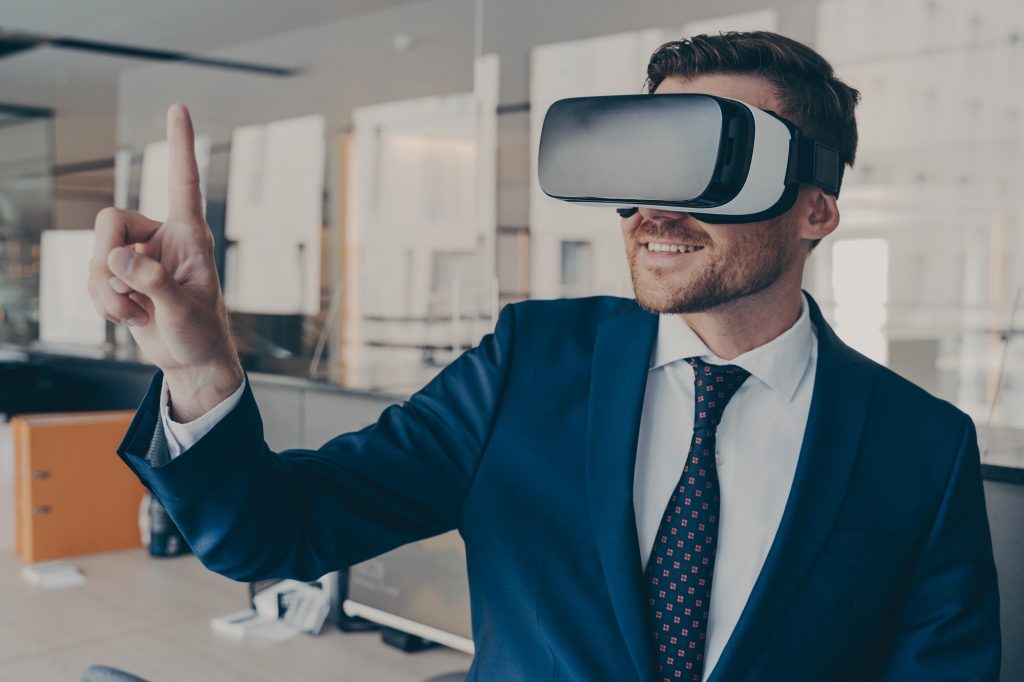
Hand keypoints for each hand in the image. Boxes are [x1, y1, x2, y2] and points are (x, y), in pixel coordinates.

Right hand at [88, 103, 242, 420]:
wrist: (190, 360)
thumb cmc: (201, 333)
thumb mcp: (183, 310)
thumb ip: (152, 281)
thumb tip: (116, 256)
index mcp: (190, 235)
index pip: (183, 182)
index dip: (179, 145)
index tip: (179, 106)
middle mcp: (161, 238)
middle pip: (110, 219)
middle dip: (106, 259)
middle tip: (127, 294)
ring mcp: (138, 257)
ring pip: (95, 254)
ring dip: (107, 293)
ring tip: (137, 314)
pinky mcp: (119, 276)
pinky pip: (90, 277)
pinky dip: (102, 303)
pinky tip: (129, 318)